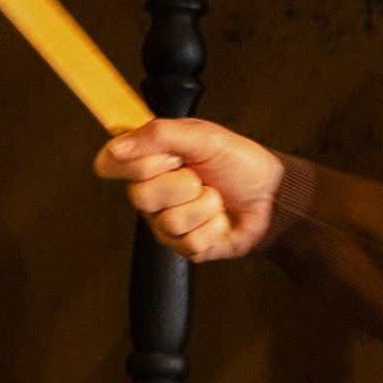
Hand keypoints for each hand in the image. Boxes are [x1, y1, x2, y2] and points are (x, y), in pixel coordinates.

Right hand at [93, 117, 287, 261]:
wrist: (271, 194)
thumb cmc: (238, 163)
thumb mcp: (203, 137)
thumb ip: (158, 135)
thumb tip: (117, 146)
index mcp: (149, 161)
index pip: (111, 164)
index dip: (138, 162)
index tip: (169, 156)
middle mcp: (151, 194)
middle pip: (140, 196)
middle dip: (182, 184)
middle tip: (199, 176)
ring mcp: (164, 223)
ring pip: (170, 220)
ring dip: (204, 205)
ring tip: (215, 197)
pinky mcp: (183, 247)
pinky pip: (190, 241)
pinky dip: (214, 226)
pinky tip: (219, 218)